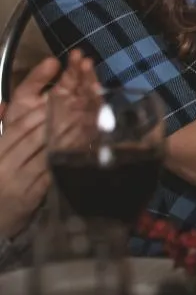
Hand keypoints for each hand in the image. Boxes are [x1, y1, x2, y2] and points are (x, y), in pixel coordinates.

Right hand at [0, 52, 81, 239]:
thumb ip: (3, 130)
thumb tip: (3, 105)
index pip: (18, 127)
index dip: (39, 111)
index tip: (60, 98)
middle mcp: (5, 166)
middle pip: (35, 137)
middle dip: (60, 120)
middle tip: (81, 105)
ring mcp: (19, 182)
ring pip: (47, 154)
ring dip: (69, 137)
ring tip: (87, 121)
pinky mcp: (32, 197)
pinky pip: (53, 173)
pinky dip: (68, 159)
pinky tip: (81, 149)